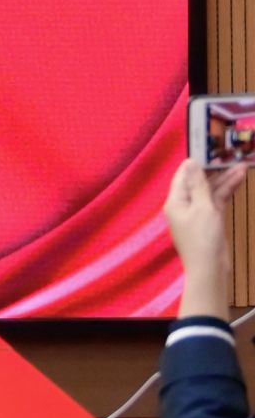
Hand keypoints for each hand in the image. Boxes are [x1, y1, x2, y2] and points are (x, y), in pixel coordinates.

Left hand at [165, 157, 246, 317]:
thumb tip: (191, 163)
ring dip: (225, 179)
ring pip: (211, 191)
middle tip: (230, 155)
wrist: (211, 269)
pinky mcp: (210, 219)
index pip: (183, 175)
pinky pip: (217, 200)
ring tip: (241, 166)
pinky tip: (238, 180)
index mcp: (175, 200)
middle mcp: (184, 204)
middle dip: (215, 169)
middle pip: (199, 181)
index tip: (208, 148)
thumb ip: (198, 185)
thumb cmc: (203, 238)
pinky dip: (227, 191)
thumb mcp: (202, 207)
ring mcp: (198, 212)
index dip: (195, 162)